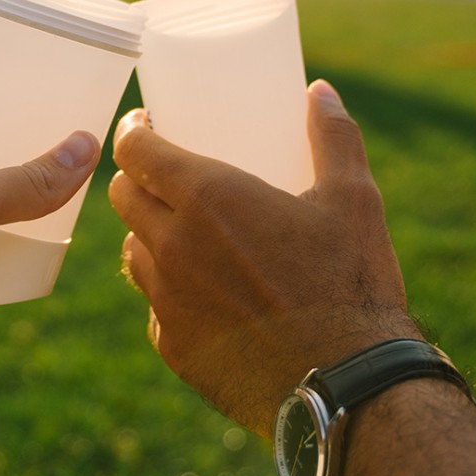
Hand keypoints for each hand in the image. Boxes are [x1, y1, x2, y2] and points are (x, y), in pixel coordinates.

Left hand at [108, 80, 418, 437]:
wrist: (348, 385)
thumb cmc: (352, 284)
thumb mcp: (354, 199)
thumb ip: (334, 136)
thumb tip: (321, 90)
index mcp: (208, 199)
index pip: (134, 152)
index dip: (130, 132)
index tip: (142, 125)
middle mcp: (173, 245)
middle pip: (122, 197)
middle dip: (135, 178)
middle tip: (163, 176)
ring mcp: (167, 300)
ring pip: (133, 251)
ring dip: (148, 234)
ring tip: (182, 232)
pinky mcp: (174, 346)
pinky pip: (154, 305)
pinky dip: (168, 291)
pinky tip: (202, 292)